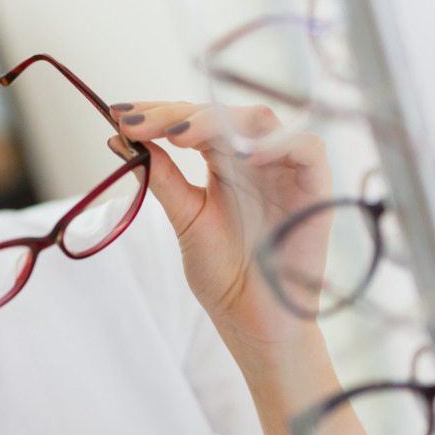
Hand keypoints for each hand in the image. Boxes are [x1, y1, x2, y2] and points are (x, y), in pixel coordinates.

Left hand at [110, 101, 332, 352]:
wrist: (253, 322)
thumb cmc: (224, 274)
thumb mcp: (185, 218)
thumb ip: (162, 177)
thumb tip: (118, 139)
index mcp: (225, 161)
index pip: (194, 120)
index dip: (157, 113)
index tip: (119, 117)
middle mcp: (256, 157)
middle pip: (222, 112)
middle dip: (175, 113)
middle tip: (137, 124)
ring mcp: (286, 169)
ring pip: (260, 120)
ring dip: (218, 120)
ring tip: (179, 134)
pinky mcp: (316, 187)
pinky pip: (307, 150)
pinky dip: (276, 145)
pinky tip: (241, 155)